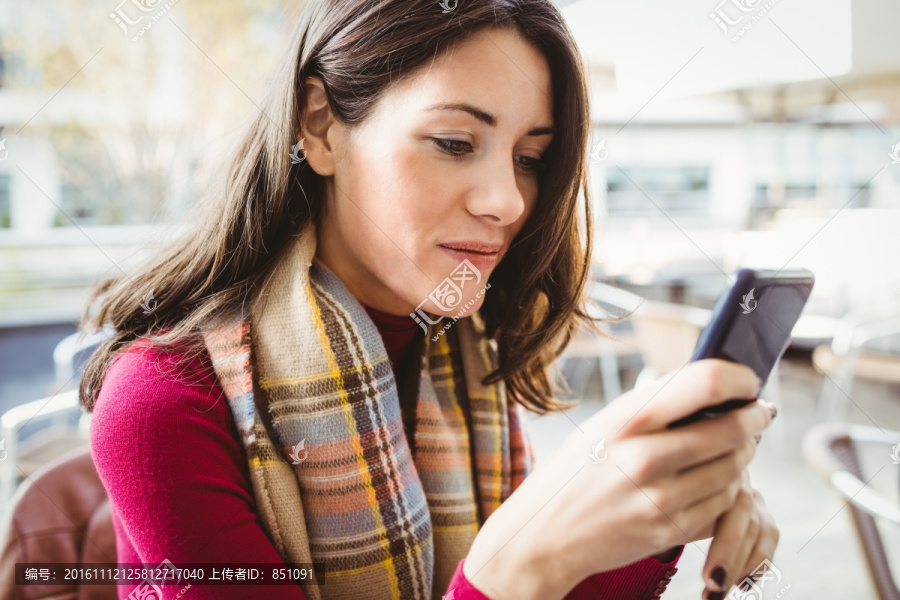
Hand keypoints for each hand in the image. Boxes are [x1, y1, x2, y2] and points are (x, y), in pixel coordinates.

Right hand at [462, 359, 773, 599]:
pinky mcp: (668, 530)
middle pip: (732, 428)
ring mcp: (659, 498)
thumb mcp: (605, 424)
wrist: (543, 534)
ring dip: (743, 454)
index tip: (747, 383)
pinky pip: (722, 503)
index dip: (740, 379)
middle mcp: (643, 456)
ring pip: (734, 468)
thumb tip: (716, 387)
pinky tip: (714, 480)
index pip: (707, 383)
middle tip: (757, 414)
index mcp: (626, 419)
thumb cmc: (576, 472)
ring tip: (734, 447)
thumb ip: (655, 405)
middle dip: (753, 418)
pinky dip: (727, 488)